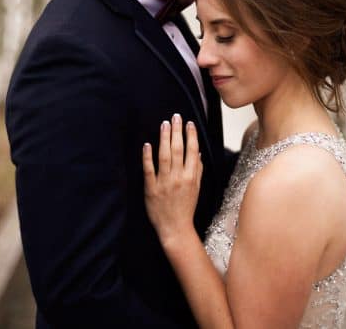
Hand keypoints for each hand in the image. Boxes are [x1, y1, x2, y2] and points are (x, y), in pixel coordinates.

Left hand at [143, 114, 202, 245]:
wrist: (175, 228)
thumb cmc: (186, 208)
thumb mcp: (196, 189)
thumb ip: (197, 170)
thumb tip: (197, 154)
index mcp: (191, 177)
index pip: (192, 151)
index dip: (191, 136)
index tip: (189, 124)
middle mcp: (178, 177)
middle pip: (178, 150)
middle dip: (177, 131)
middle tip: (175, 117)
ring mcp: (164, 182)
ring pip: (164, 156)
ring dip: (164, 138)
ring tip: (164, 125)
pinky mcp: (151, 188)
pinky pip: (149, 169)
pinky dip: (148, 156)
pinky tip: (147, 144)